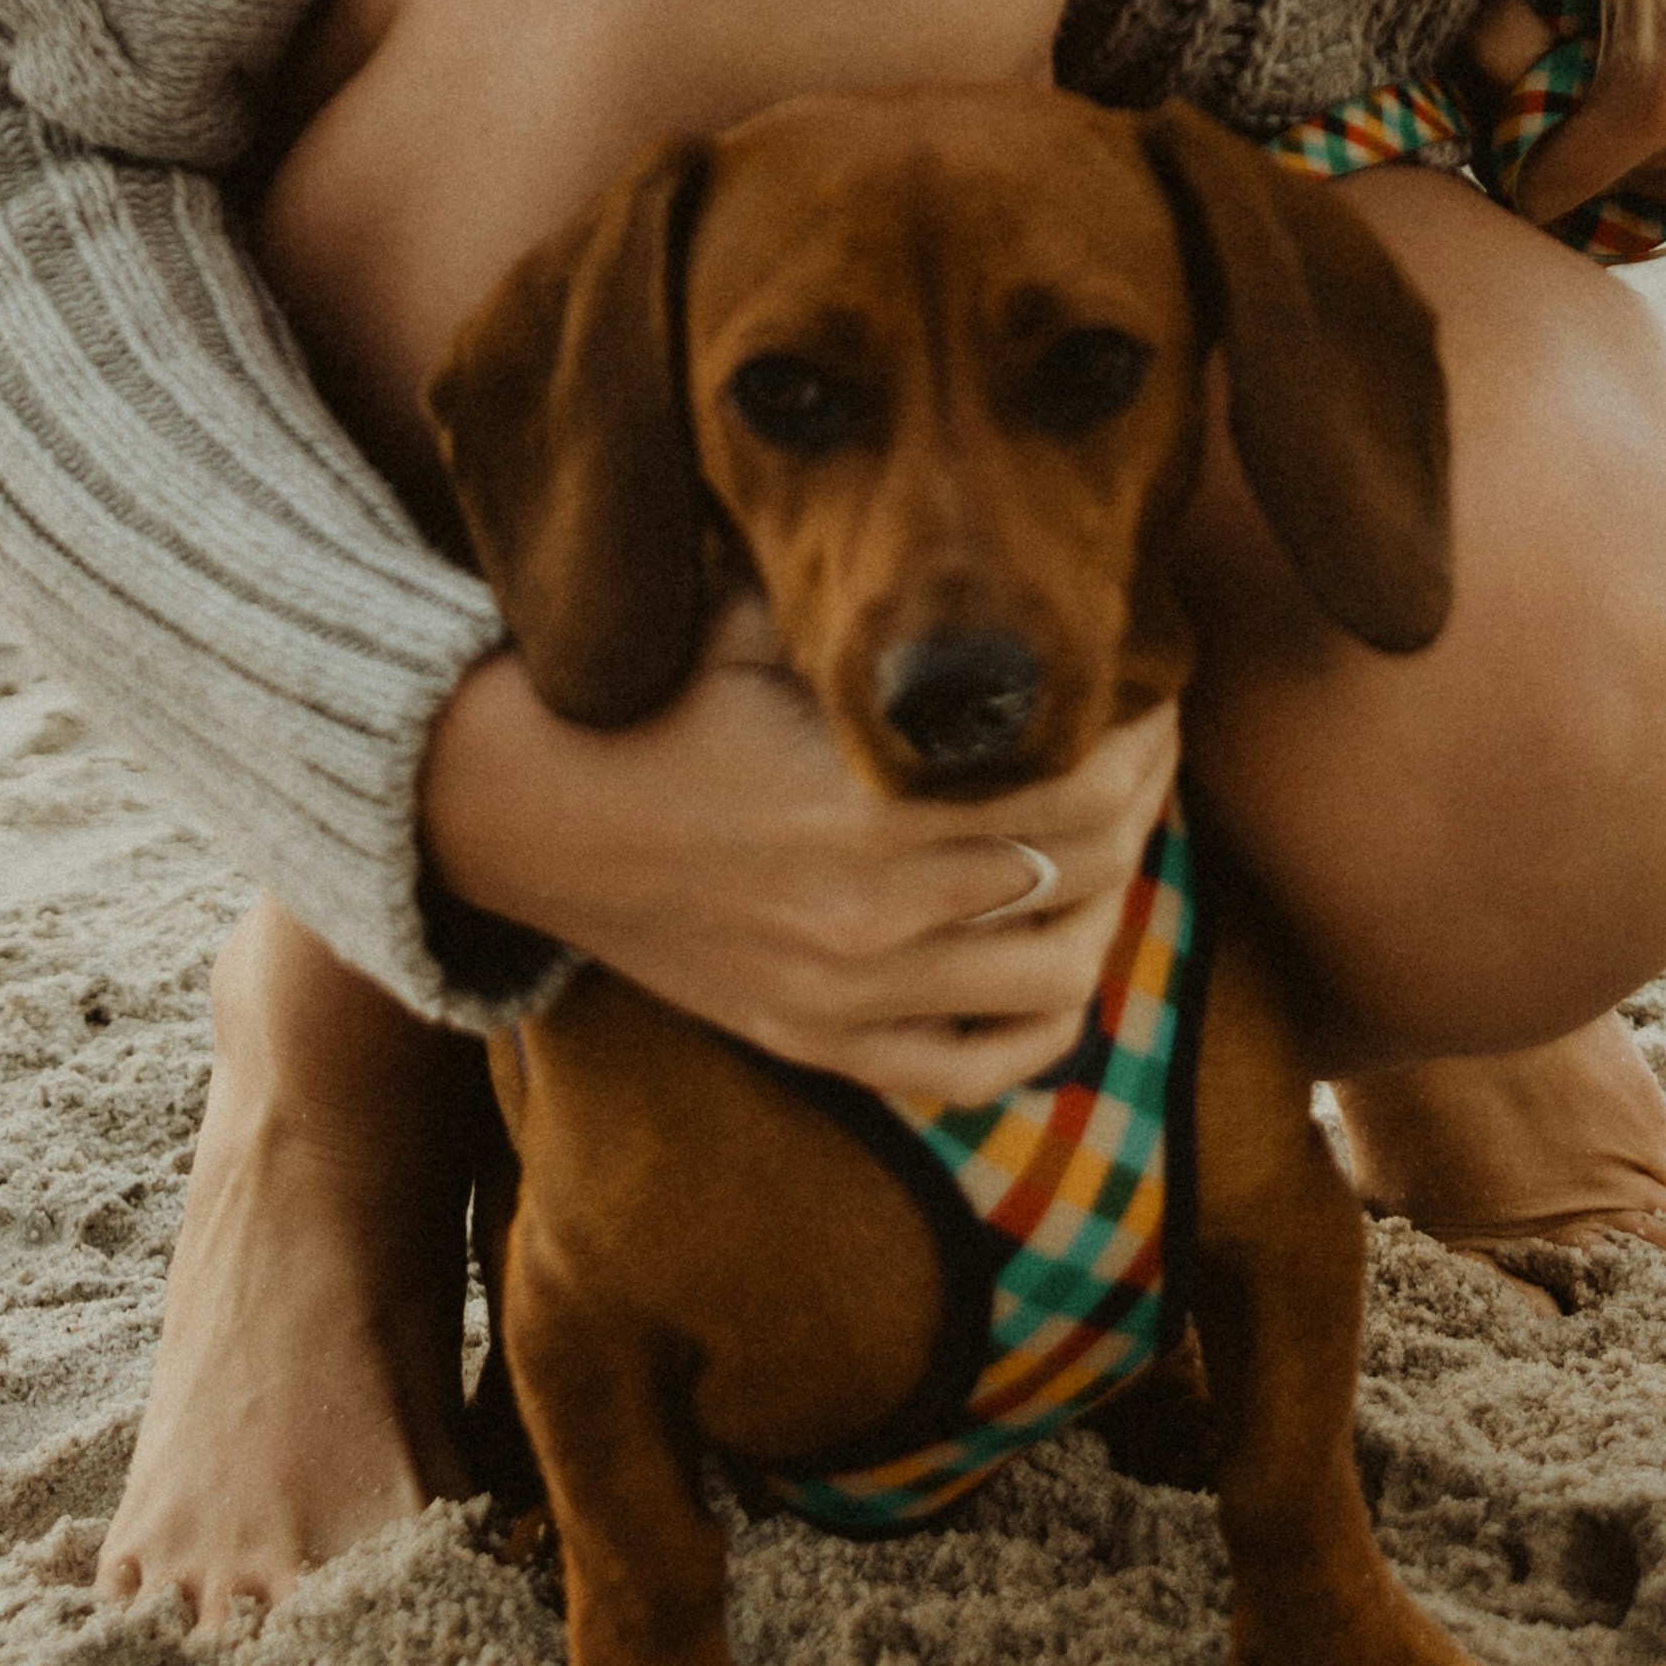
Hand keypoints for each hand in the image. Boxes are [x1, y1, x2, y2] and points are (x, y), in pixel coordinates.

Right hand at [418, 592, 1177, 1095]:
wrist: (517, 809)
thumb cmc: (651, 696)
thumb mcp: (763, 625)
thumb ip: (880, 629)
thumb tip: (1010, 595)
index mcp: (864, 807)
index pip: (1074, 787)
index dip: (1138, 736)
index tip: (1148, 688)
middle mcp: (869, 920)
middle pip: (1090, 876)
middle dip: (1142, 802)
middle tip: (1145, 747)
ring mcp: (846, 999)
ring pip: (1059, 980)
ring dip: (1109, 908)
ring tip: (1107, 844)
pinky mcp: (818, 1047)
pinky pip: (980, 1070)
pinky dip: (1042, 1022)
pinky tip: (1052, 954)